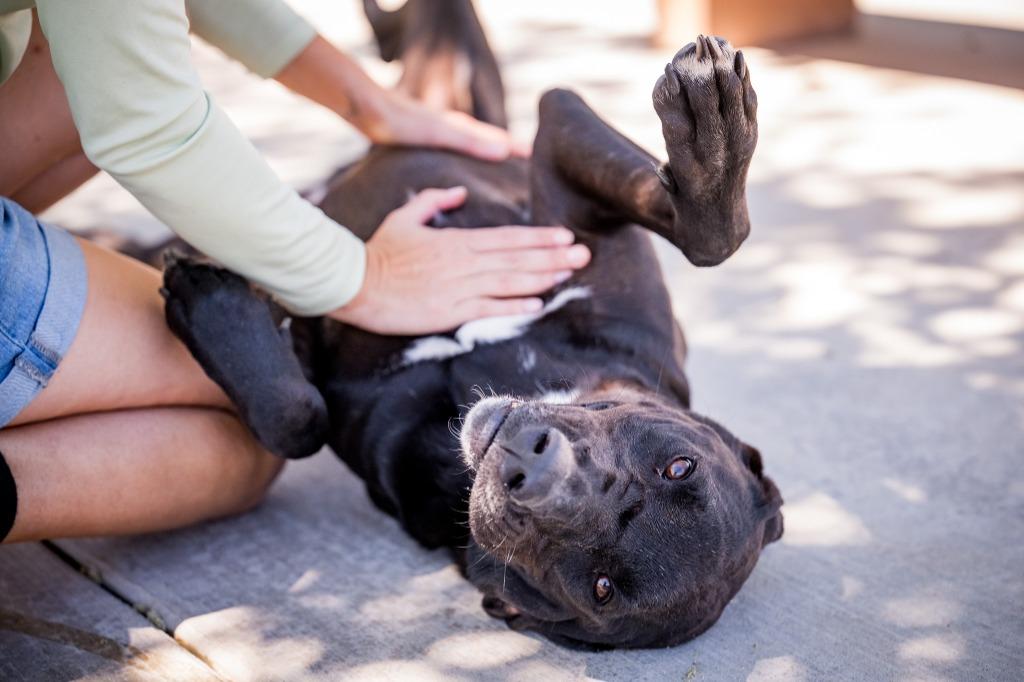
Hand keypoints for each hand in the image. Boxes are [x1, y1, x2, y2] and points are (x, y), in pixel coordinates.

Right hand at [330, 187, 590, 334]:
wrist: (355, 284)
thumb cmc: (379, 252)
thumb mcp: (405, 217)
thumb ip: (435, 201)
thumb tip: (460, 193)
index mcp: (456, 241)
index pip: (507, 238)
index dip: (539, 238)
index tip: (565, 236)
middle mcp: (463, 263)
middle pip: (516, 259)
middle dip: (553, 256)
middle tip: (584, 255)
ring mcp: (458, 288)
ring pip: (509, 282)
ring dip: (542, 278)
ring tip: (569, 275)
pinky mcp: (449, 312)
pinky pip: (488, 310)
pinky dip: (513, 307)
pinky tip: (537, 305)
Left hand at [367, 90, 530, 160]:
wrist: (372, 112)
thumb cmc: (404, 122)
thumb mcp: (441, 133)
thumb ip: (471, 142)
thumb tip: (504, 150)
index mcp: (464, 128)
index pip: (500, 140)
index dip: (519, 150)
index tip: (541, 159)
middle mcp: (457, 129)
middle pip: (491, 142)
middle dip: (510, 154)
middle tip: (529, 169)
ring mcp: (443, 135)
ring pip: (475, 147)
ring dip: (489, 157)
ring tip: (502, 173)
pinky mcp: (429, 141)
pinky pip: (458, 153)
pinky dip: (469, 160)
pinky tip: (462, 173)